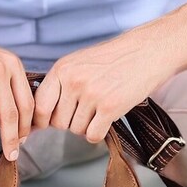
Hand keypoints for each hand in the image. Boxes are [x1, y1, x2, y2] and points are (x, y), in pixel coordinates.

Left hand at [32, 23, 173, 142]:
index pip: (40, 106)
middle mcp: (74, 81)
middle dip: (69, 122)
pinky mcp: (110, 107)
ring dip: (86, 126)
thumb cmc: (112, 59)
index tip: (45, 126)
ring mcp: (92, 94)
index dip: (41, 121)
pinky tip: (105, 119)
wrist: (146, 52)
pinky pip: (93, 135)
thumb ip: (59, 85)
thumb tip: (40, 115)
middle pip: (59, 123)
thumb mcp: (78, 63)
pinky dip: (98, 133)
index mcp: (62, 69)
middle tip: (85, 111)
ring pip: (76, 130)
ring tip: (99, 109)